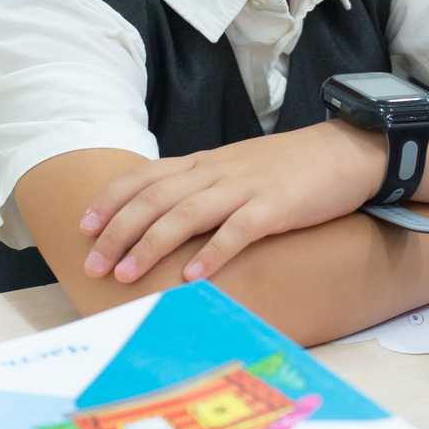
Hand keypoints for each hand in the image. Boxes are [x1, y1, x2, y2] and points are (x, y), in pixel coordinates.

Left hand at [79, 123, 385, 283]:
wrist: (345, 151)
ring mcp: (245, 187)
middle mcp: (216, 172)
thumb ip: (200, 187)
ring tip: (127, 275)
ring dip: (151, 245)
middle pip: (154, 199)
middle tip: (93, 266)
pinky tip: (193, 277)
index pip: (144, 177)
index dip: (110, 201)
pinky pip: (238, 230)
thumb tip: (162, 217)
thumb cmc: (287, 168)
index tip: (84, 228)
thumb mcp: (234, 169)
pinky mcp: (276, 206)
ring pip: (185, 213)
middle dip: (118, 233)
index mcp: (203, 163)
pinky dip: (212, 252)